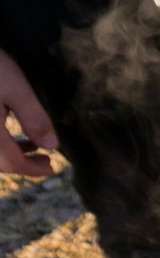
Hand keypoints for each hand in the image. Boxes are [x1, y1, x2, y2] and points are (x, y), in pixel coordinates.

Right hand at [1, 46, 57, 177]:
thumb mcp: (16, 89)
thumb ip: (33, 118)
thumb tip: (52, 146)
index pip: (10, 162)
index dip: (32, 169)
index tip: (52, 169)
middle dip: (22, 164)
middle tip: (46, 162)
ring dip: (10, 153)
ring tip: (33, 147)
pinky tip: (10, 135)